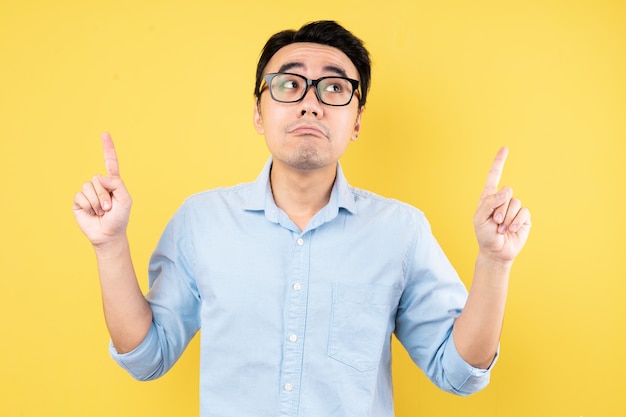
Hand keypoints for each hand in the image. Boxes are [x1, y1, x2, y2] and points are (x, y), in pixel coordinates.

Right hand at [73, 132, 131, 246]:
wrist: (108, 234)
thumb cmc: (119, 218)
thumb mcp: (126, 200)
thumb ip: (118, 185)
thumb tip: (100, 177)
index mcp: (113, 183)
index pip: (110, 162)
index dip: (107, 148)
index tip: (105, 134)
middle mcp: (100, 185)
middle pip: (98, 178)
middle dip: (105, 195)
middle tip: (109, 208)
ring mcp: (88, 192)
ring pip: (89, 187)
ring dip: (97, 202)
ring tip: (101, 212)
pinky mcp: (79, 201)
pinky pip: (81, 196)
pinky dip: (88, 206)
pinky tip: (92, 213)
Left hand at [474, 147, 530, 262]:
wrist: (496, 252)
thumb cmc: (484, 235)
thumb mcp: (479, 218)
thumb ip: (489, 202)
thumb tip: (506, 190)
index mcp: (489, 197)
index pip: (494, 176)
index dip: (499, 162)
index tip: (505, 148)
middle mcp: (503, 200)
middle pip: (506, 192)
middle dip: (499, 208)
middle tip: (494, 222)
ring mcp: (514, 208)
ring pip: (515, 203)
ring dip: (507, 217)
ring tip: (501, 228)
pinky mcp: (524, 217)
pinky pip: (523, 212)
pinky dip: (516, 221)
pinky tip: (511, 230)